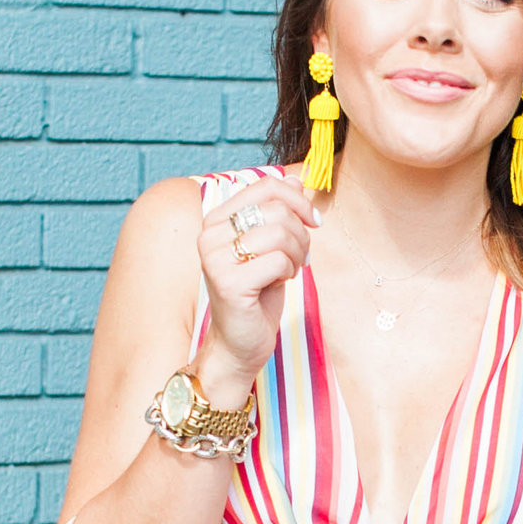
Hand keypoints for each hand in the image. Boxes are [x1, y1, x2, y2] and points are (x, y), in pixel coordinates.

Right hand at [196, 172, 321, 393]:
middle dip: (300, 234)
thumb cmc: (257, 294)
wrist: (239, 342)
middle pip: (276, 210)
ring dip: (296, 254)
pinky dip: (288, 273)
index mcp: (217, 220)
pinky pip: (278, 261)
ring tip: (290, 271)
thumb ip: (280, 212)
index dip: (298, 199)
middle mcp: (209, 235)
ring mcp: (215, 259)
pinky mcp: (228, 283)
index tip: (313, 220)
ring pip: (279, 234)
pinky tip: (279, 284)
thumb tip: (296, 181)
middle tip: (300, 257)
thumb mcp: (271, 247)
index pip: (265, 186)